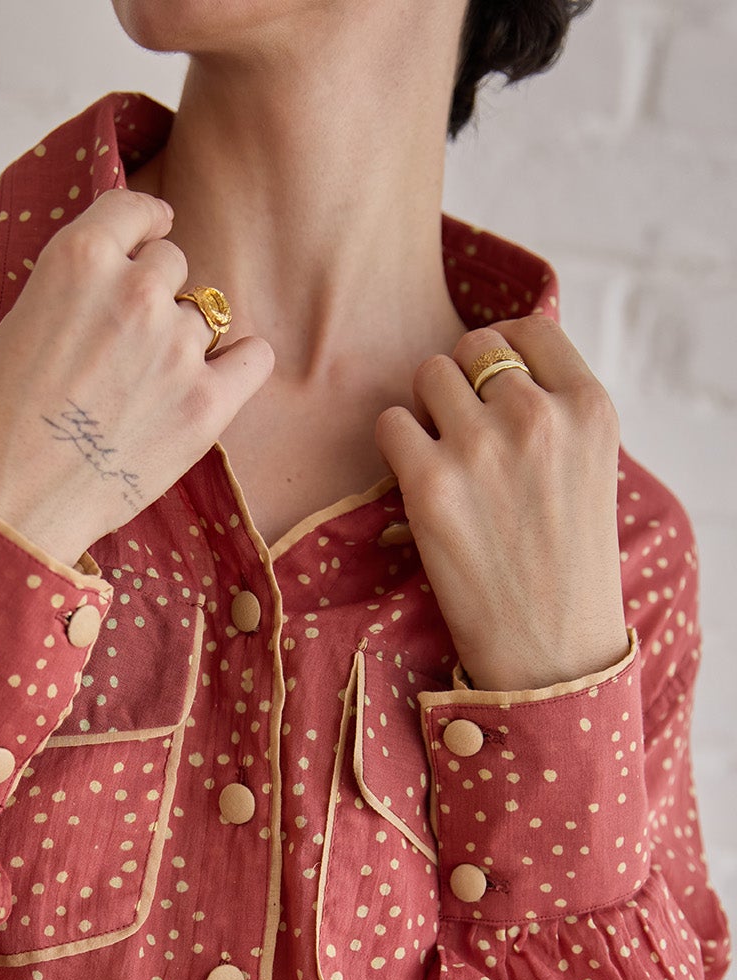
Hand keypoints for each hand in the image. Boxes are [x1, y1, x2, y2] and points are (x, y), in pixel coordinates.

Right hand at [0, 189, 274, 568]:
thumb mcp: (15, 324)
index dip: (146, 222)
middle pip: (173, 264)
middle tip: (128, 341)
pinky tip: (221, 379)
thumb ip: (70, 294)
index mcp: (79, 259)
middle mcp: (136, 292)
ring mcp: (177, 349)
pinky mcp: (206, 406)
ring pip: (206, 316)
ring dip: (184, 340)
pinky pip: (253, 358)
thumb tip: (101, 292)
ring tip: (148, 386)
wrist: (3, 504)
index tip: (154, 230)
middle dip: (154, 293)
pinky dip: (240, 365)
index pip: (134, 210)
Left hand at [373, 314, 629, 690]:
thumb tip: (490, 366)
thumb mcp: (589, 469)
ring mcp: (481, 447)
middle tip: (463, 439)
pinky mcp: (429, 484)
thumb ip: (553, 411)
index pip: (527, 328)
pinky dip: (395, 447)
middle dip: (459, 385)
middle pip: (470, 348)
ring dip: (424, 409)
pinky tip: (416, 483)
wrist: (550, 650)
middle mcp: (537, 416)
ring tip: (441, 460)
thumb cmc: (566, 565)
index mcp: (588, 407)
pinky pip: (389, 424)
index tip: (488, 386)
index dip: (499, 350)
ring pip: (426, 375)